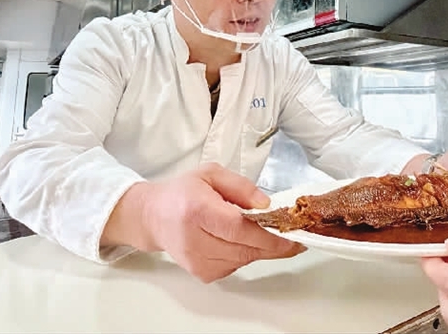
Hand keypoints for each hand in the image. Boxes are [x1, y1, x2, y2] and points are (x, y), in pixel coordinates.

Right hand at [102, 163, 304, 281]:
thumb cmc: (183, 193)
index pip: (238, 228)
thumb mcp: (212, 174)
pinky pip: (236, 267)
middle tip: (293, 234)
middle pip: (245, 248)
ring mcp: (197, 261)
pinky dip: (245, 254)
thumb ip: (242, 186)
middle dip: (273, 243)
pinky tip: (239, 240)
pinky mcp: (202, 273)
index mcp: (197, 210)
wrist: (154, 217)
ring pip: (244, 260)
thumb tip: (267, 205)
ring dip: (259, 248)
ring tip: (265, 231)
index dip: (268, 235)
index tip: (292, 235)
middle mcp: (194, 239)